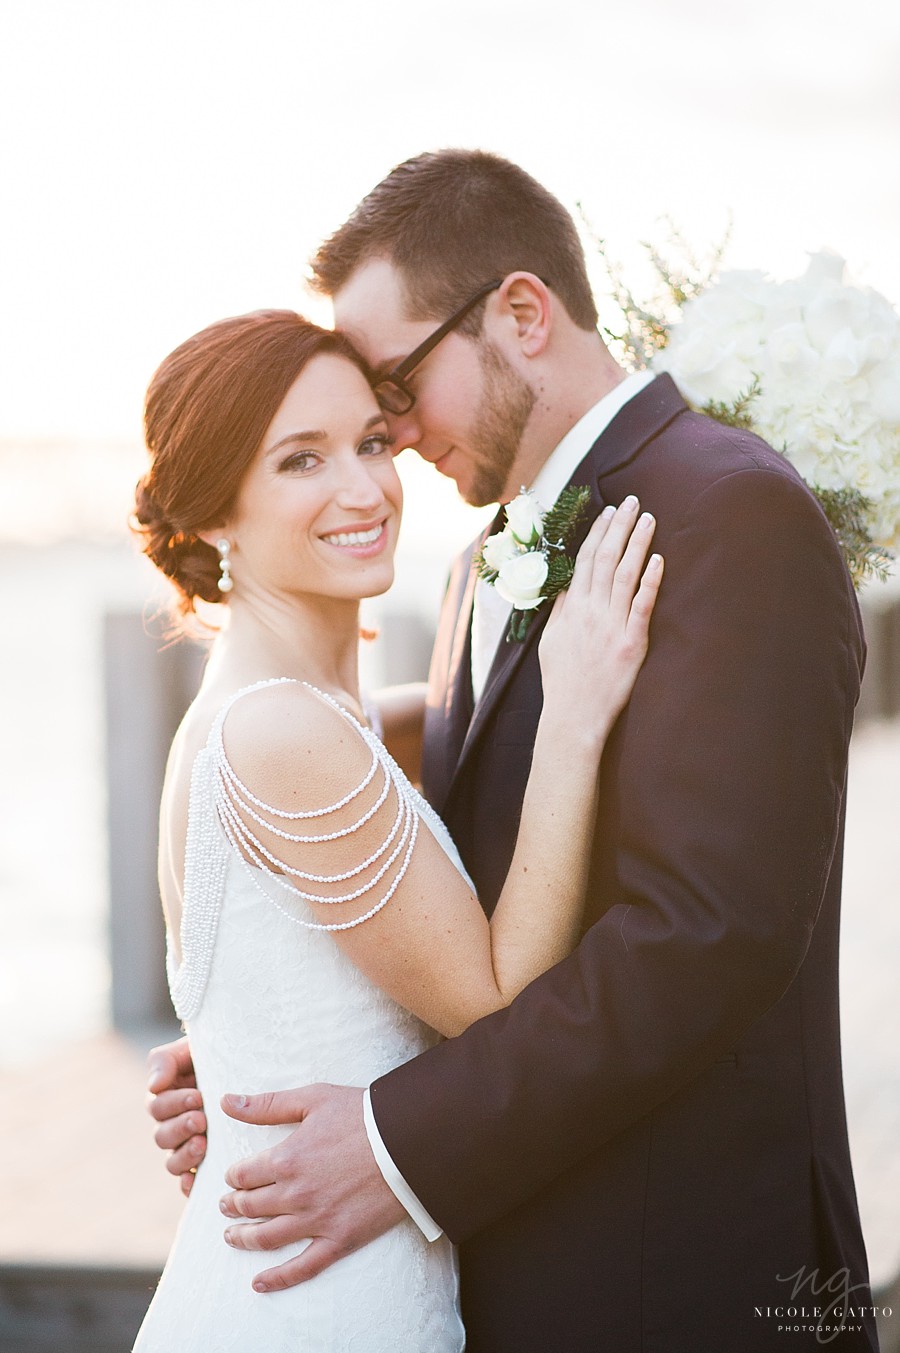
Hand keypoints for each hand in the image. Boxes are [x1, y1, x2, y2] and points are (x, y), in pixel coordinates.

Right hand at [147, 1036, 207, 1196]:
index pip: (158, 1108)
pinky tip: (196, 1181)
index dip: (175, 1104)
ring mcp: (187, 1146)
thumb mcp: (188, 1050)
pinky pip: (188, 1182)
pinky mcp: (203, 1164)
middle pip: (162, 1136)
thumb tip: (154, 1086)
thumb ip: (165, 1061)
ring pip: (173, 1161)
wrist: (242, 1067)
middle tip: (201, 1120)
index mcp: (165, 1099)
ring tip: (202, 1145)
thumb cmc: (213, 1056)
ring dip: (184, 1155)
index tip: (198, 1096)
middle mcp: (173, 1126)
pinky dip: (188, 1184)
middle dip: (181, 1128)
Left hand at [219, 1084, 405, 1291]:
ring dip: (243, 1238)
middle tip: (226, 1206)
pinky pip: (302, 1267)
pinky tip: (258, 1283)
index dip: (233, 1177)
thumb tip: (226, 1102)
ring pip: (266, 1238)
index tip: (233, 1177)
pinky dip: (277, 1279)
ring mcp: (316, 1221)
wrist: (409, 1141)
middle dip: (233, 1205)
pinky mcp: (339, 1240)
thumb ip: (267, 1104)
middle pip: (250, 1206)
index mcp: (286, 1159)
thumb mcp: (313, 1098)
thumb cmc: (363, 1115)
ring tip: (232, 1236)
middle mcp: (295, 1194)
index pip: (243, 1175)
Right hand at [539, 495, 662, 744]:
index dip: (597, 533)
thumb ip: (560, 611)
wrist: (572, 716)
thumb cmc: (562, 682)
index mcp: (570, 609)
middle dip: (619, 527)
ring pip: (625, 574)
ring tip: (649, 519)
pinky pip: (642, 605)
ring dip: (638, 544)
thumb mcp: (550, 642)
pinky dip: (650, 581)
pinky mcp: (631, 643)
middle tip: (633, 502)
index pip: (584, 560)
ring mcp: (611, 626)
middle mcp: (590, 612)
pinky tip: (660, 560)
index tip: (608, 512)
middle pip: (605, 559)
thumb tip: (568, 586)